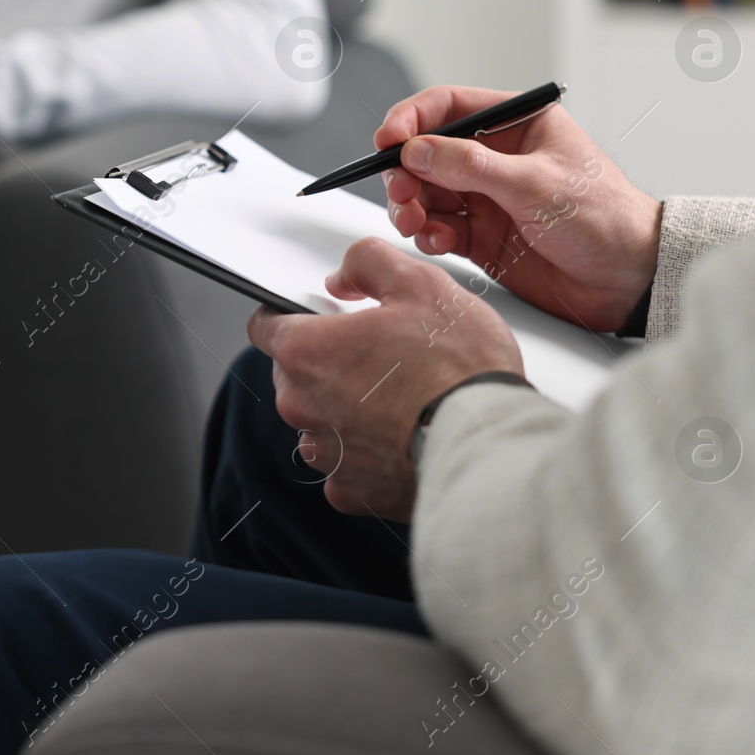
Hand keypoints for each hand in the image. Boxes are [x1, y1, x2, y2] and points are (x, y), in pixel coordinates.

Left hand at [247, 238, 522, 519]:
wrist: (489, 443)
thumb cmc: (459, 369)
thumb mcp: (420, 284)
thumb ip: (368, 263)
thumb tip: (344, 275)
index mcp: (307, 352)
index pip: (265, 326)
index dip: (290, 315)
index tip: (316, 318)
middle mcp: (303, 406)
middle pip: (294, 375)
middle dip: (326, 363)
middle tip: (380, 355)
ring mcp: (325, 453)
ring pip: (319, 422)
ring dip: (345, 410)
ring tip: (399, 399)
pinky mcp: (350, 491)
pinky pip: (344, 466)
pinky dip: (366, 454)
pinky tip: (401, 437)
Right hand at [379, 85, 661, 331]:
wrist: (626, 280)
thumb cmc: (605, 219)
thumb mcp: (535, 184)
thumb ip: (470, 165)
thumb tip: (417, 149)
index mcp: (518, 125)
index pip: (449, 106)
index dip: (412, 119)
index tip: (387, 139)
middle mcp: (497, 158)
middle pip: (426, 153)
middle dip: (406, 172)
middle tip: (401, 194)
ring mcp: (486, 197)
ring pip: (426, 193)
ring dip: (411, 207)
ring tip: (414, 223)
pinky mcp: (480, 235)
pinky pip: (437, 228)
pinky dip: (428, 234)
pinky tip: (438, 241)